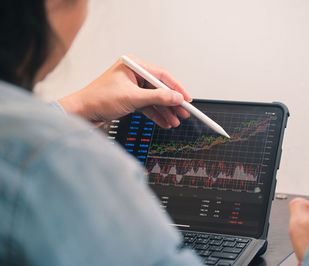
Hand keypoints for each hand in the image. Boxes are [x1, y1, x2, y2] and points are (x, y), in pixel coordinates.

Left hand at [58, 55, 191, 127]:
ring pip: (154, 99)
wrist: (81, 113)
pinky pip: (147, 106)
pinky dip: (156, 115)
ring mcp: (132, 87)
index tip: (187, 98)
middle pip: (159, 89)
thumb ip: (157, 98)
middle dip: (171, 103)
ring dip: (165, 111)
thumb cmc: (98, 99)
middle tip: (184, 113)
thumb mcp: (132, 98)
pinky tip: (165, 122)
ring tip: (175, 121)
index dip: (176, 88)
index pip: (161, 75)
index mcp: (133, 66)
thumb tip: (175, 98)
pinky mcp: (129, 99)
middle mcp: (133, 75)